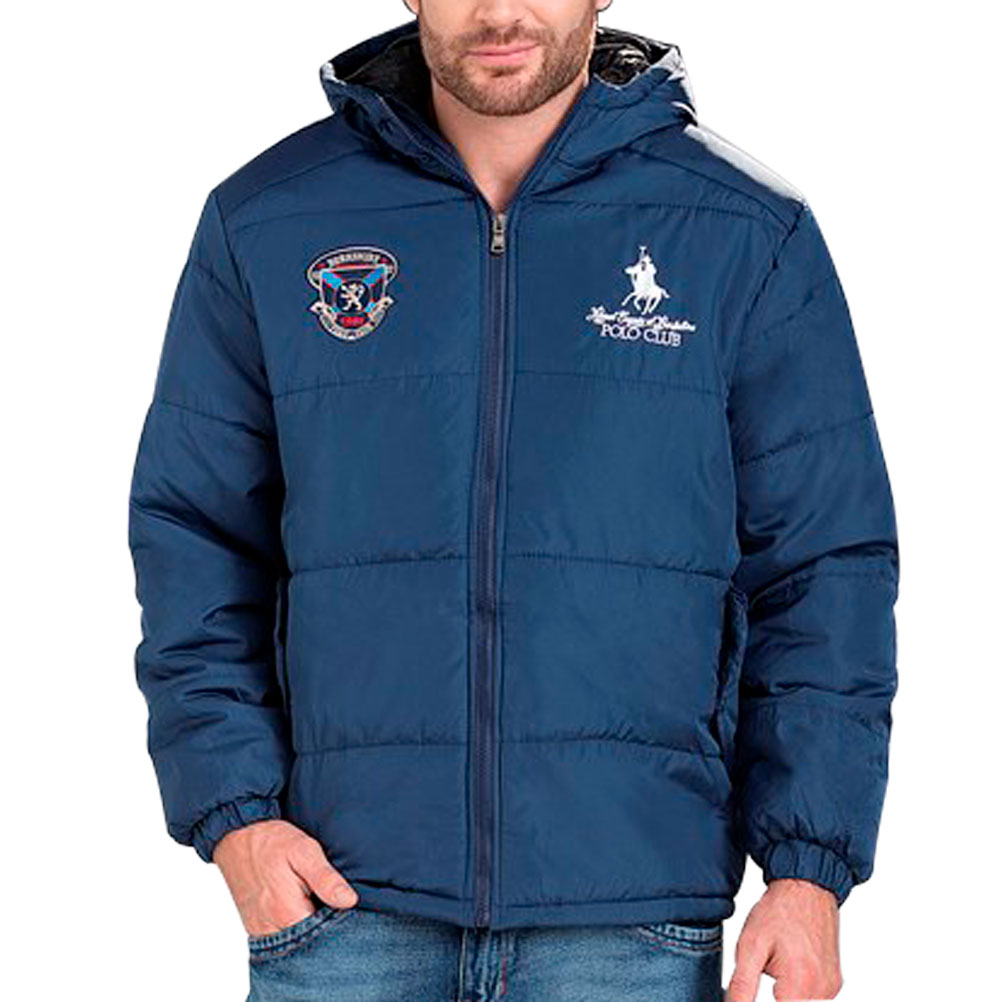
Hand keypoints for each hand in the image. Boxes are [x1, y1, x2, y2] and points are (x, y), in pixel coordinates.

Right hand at [212, 819, 358, 937]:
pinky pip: (279, 938)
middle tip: (325, 896)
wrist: (236, 836)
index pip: (325, 937)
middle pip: (309, 944)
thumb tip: (350, 901)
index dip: (338, 922)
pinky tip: (298, 906)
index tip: (342, 903)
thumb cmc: (271, 841)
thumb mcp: (304, 851)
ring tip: (311, 899)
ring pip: (294, 944)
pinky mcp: (254, 927)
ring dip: (307, 928)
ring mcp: (260, 931)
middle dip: (323, 927)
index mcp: (287, 914)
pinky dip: (291, 927)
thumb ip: (326, 879)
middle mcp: (271, 930)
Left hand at [725, 878, 842, 1000]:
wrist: (807, 887)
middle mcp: (822, 991)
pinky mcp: (834, 981)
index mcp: (801, 985)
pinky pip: (812, 994)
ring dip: (787, 990)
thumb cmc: (780, 911)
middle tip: (771, 963)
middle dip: (775, 994)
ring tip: (782, 957)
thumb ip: (742, 985)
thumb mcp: (750, 946)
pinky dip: (798, 983)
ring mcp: (830, 987)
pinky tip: (792, 958)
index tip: (760, 976)